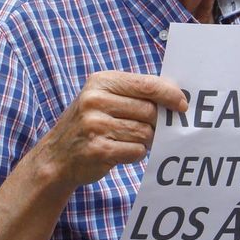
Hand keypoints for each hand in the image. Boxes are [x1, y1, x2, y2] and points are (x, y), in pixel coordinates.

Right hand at [31, 72, 187, 192]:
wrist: (56, 157)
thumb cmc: (89, 125)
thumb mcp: (103, 99)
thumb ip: (135, 93)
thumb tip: (175, 95)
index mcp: (100, 82)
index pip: (146, 85)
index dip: (170, 94)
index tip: (183, 104)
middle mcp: (95, 100)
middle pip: (149, 111)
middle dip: (155, 123)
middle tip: (149, 129)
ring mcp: (95, 125)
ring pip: (145, 133)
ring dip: (145, 140)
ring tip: (128, 140)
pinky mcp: (99, 149)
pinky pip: (137, 151)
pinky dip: (135, 154)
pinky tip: (120, 151)